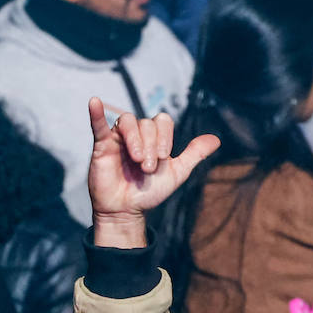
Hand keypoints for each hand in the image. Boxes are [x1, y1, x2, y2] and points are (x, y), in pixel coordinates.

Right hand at [87, 98, 219, 247]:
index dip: (165, 137)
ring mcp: (118, 137)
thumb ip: (194, 154)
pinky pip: (98, 125)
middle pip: (146, 123)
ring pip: (128, 122)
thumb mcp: (177, 173)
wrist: (128, 210)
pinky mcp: (102, 145)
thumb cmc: (149, 192)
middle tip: (148, 168)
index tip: (163, 158)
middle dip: (150, 146)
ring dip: (135, 139)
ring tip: (136, 160)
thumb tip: (217, 139)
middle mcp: (137, 133)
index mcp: (155, 137)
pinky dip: (96, 113)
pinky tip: (95, 102)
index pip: (162, 121)